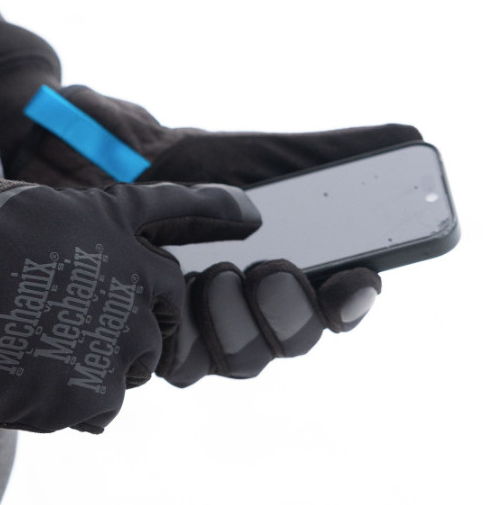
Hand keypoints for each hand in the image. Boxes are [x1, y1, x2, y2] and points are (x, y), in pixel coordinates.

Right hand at [0, 176, 259, 432]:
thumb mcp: (4, 204)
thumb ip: (51, 226)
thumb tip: (49, 245)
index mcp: (104, 220)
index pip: (179, 208)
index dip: (216, 209)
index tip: (250, 217)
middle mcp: (127, 274)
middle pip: (167, 301)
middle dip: (149, 318)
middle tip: (109, 332)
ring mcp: (117, 333)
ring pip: (138, 361)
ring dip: (104, 364)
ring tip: (50, 362)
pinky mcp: (93, 389)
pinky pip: (104, 405)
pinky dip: (76, 403)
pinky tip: (36, 393)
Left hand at [12, 86, 409, 386]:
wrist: (95, 163)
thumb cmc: (183, 159)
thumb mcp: (256, 152)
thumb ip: (327, 152)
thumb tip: (408, 141)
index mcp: (282, 271)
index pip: (332, 307)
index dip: (349, 303)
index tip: (357, 278)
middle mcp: (245, 309)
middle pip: (288, 344)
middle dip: (287, 312)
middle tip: (270, 271)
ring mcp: (197, 328)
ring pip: (235, 361)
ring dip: (235, 321)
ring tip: (214, 273)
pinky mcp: (150, 337)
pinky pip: (174, 363)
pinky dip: (179, 332)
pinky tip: (168, 297)